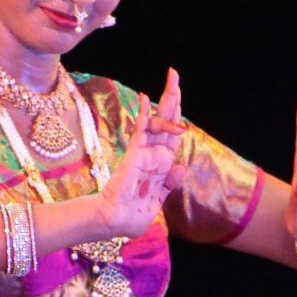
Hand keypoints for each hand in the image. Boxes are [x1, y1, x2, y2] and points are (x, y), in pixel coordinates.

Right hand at [96, 80, 185, 239]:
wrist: (115, 223)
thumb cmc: (132, 217)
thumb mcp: (156, 202)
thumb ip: (168, 185)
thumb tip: (180, 166)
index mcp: (160, 166)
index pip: (171, 136)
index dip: (176, 117)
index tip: (177, 96)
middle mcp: (153, 155)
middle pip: (166, 121)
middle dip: (171, 98)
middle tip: (173, 74)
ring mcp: (143, 153)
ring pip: (158, 121)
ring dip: (166, 99)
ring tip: (172, 77)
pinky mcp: (135, 155)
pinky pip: (141, 131)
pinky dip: (145, 114)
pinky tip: (147, 96)